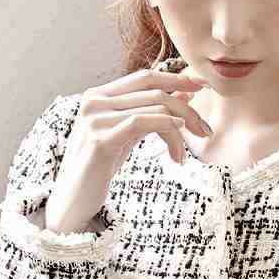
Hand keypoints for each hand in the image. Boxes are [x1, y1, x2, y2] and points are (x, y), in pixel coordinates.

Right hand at [44, 65, 211, 233]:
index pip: (145, 77)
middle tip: (205, 131)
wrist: (73, 200)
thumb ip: (150, 112)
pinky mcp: (100, 140)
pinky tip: (177, 149)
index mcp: (98, 95)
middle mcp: (93, 101)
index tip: (203, 86)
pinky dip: (167, 130)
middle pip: (153, 91)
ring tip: (183, 155)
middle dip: (186, 108)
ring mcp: (95, 118)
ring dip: (180, 130)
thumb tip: (184, 91)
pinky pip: (142, 123)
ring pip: (154, 108)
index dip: (176, 78)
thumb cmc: (99, 168)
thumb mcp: (128, 135)